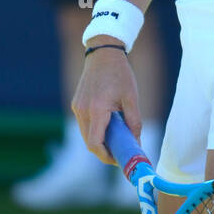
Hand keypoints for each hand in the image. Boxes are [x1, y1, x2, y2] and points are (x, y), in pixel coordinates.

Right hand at [71, 40, 141, 165]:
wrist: (103, 53)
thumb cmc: (120, 74)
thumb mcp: (131, 98)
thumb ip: (134, 122)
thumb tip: (136, 143)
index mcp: (97, 109)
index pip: (95, 144)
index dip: (106, 157)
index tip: (118, 160)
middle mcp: (83, 110)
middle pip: (89, 142)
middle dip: (104, 151)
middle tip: (120, 153)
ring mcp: (77, 107)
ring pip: (85, 135)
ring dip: (99, 141)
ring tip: (116, 139)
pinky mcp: (76, 104)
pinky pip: (84, 125)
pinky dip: (94, 130)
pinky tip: (108, 127)